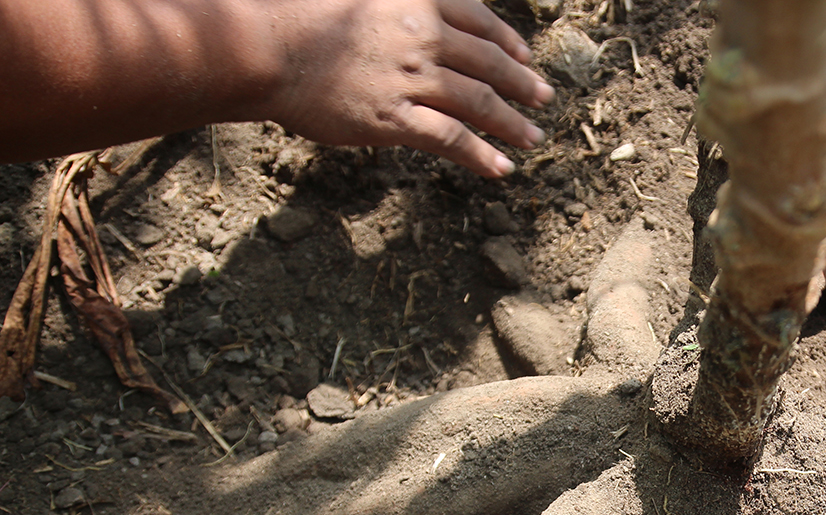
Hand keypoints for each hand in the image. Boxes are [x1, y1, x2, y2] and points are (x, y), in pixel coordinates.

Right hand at [266, 0, 553, 176]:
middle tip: (543, 97)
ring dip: (511, 123)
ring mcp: (412, 78)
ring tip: (532, 137)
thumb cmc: (298, 15)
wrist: (265, 47)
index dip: (507, 41)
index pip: (479, 18)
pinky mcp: (396, 118)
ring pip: (479, 102)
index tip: (525, 56)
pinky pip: (452, 139)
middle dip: (521, 83)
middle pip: (488, 62)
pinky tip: (501, 168)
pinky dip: (481, 156)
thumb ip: (396, 6)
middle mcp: (424, 35)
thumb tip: (426, 26)